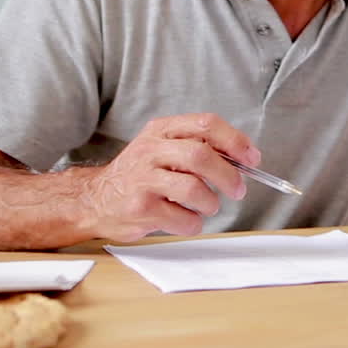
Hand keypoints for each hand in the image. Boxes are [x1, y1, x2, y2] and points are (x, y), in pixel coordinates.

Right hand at [81, 114, 259, 240]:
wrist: (95, 200)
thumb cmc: (141, 175)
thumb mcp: (164, 148)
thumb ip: (200, 147)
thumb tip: (246, 158)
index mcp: (162, 130)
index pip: (206, 124)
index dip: (235, 141)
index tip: (252, 159)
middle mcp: (150, 150)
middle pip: (202, 156)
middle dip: (229, 176)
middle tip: (238, 190)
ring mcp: (142, 179)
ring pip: (195, 190)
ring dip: (210, 203)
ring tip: (205, 206)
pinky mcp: (139, 208)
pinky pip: (184, 219)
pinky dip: (193, 223)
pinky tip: (183, 218)